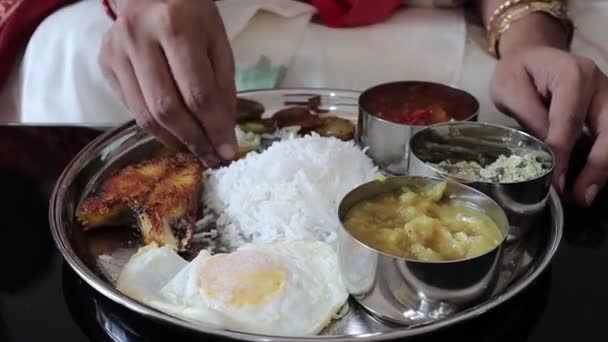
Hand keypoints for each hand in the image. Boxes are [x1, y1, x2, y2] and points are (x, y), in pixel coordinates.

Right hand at [99, 0, 236, 166]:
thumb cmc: (193, 15)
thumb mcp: (218, 43)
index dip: (214, 128)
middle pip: (167, 109)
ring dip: (174, 140)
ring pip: (144, 115)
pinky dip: (155, 127)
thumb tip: (223, 134)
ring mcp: (115, 51)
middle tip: (211, 158)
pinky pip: (130, 108)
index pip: (197, 93)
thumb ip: (222, 88)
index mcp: (175, 25)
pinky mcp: (103, 63)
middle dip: (193, 141)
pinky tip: (174, 132)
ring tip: (195, 150)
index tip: (227, 152)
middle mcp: (138, 38)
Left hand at [490, 46, 607, 206]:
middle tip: (580, 195)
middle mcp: (598, 83)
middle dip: (597, 166)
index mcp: (572, 74)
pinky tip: (590, 180)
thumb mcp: (510, 90)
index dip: (562, 155)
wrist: (531, 54)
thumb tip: (548, 152)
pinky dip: (601, 158)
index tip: (556, 182)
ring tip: (585, 195)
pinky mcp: (605, 108)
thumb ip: (530, 116)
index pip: (568, 121)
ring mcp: (606, 95)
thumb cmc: (517, 72)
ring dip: (603, 167)